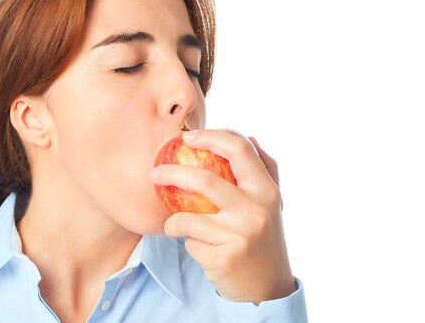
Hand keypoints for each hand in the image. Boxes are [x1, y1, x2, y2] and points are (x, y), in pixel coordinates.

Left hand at [150, 129, 295, 304]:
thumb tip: (251, 137)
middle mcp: (256, 211)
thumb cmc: (262, 237)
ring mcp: (240, 236)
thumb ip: (264, 170)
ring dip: (172, 221)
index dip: (211, 136)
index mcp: (266, 191)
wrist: (268, 288)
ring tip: (171, 224)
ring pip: (188, 217)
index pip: (240, 150)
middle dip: (171, 173)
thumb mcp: (271, 204)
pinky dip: (187, 243)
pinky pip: (190, 243)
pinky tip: (196, 248)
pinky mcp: (224, 259)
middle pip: (204, 180)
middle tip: (154, 173)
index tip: (186, 137)